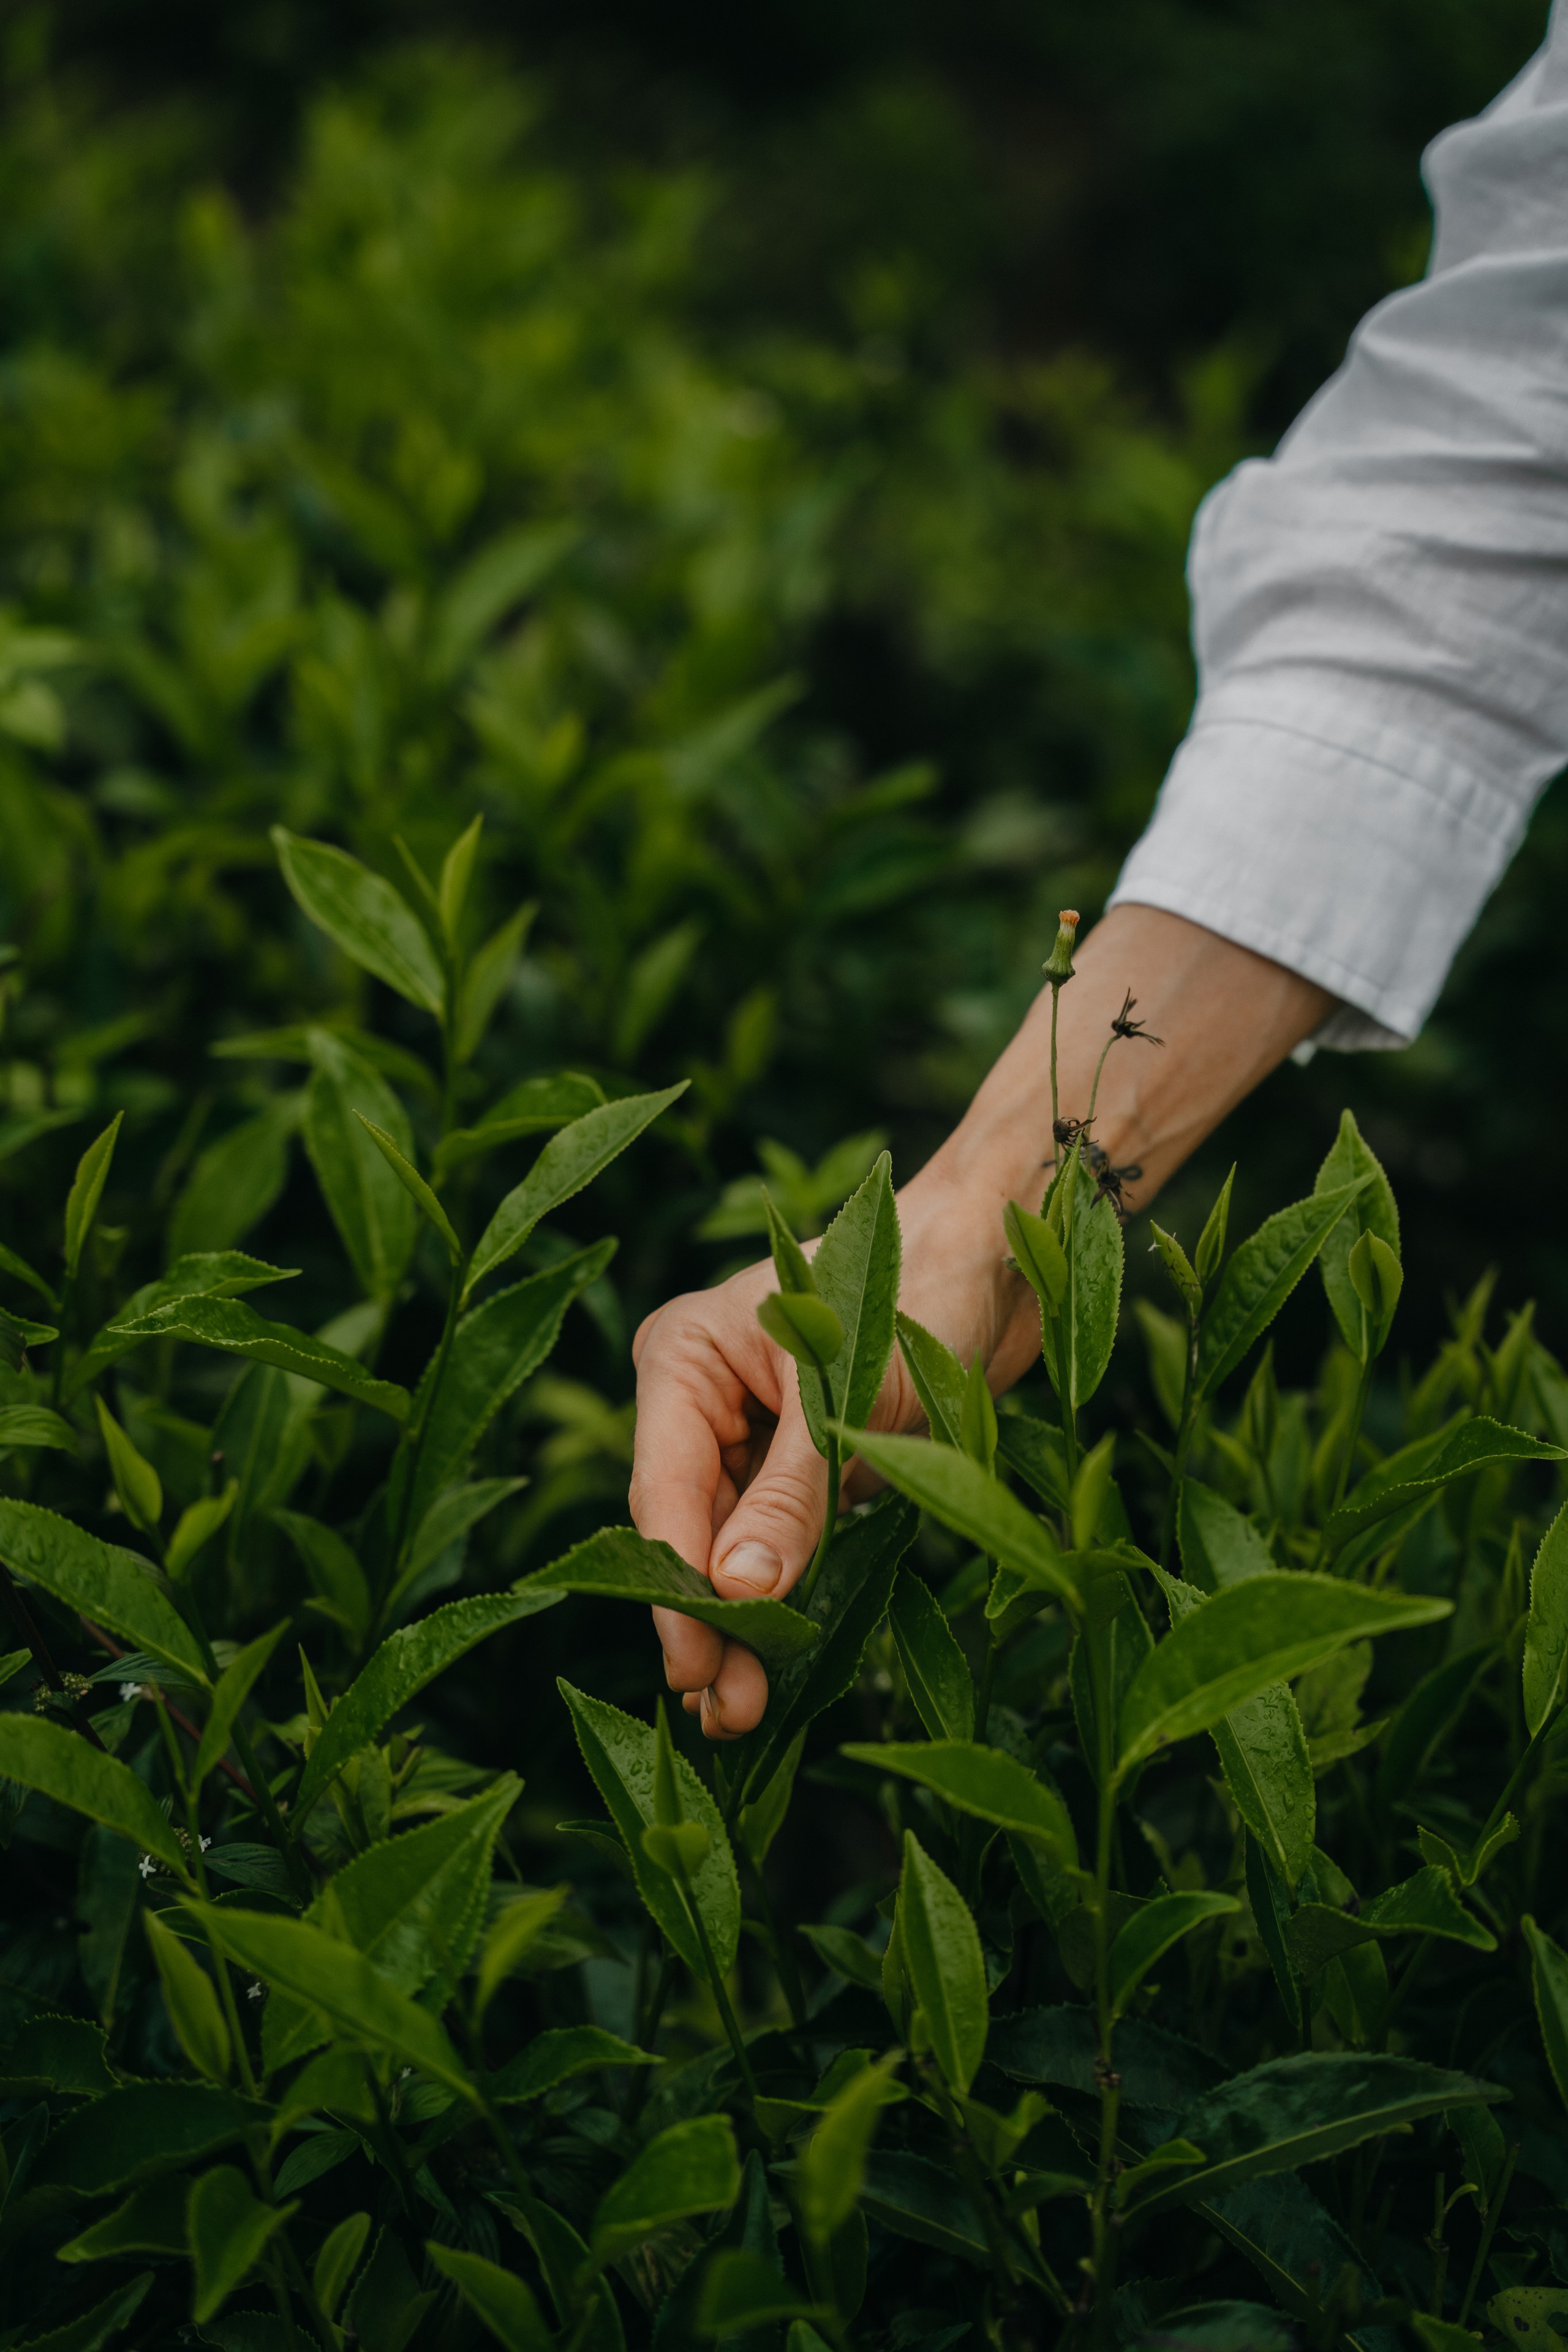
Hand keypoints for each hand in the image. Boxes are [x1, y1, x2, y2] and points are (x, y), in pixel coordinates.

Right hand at [628, 906, 1330, 1737]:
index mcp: (684, 1360)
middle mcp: (703, 1398)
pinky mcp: (801, 1459)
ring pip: (728, 1545)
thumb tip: (738, 1594)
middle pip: (686, 1529)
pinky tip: (784, 1659)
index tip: (697, 1667)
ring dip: (743, 1623)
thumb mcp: (856, 1397)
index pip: (664, 1490)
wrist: (1005, 1248)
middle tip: (723, 1713)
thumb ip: (793, 1496)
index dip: (678, 1586)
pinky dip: (783, 1595)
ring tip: (746, 1711)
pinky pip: (777, 1538)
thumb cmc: (924, 1288)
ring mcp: (749, 1431)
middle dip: (706, 1620)